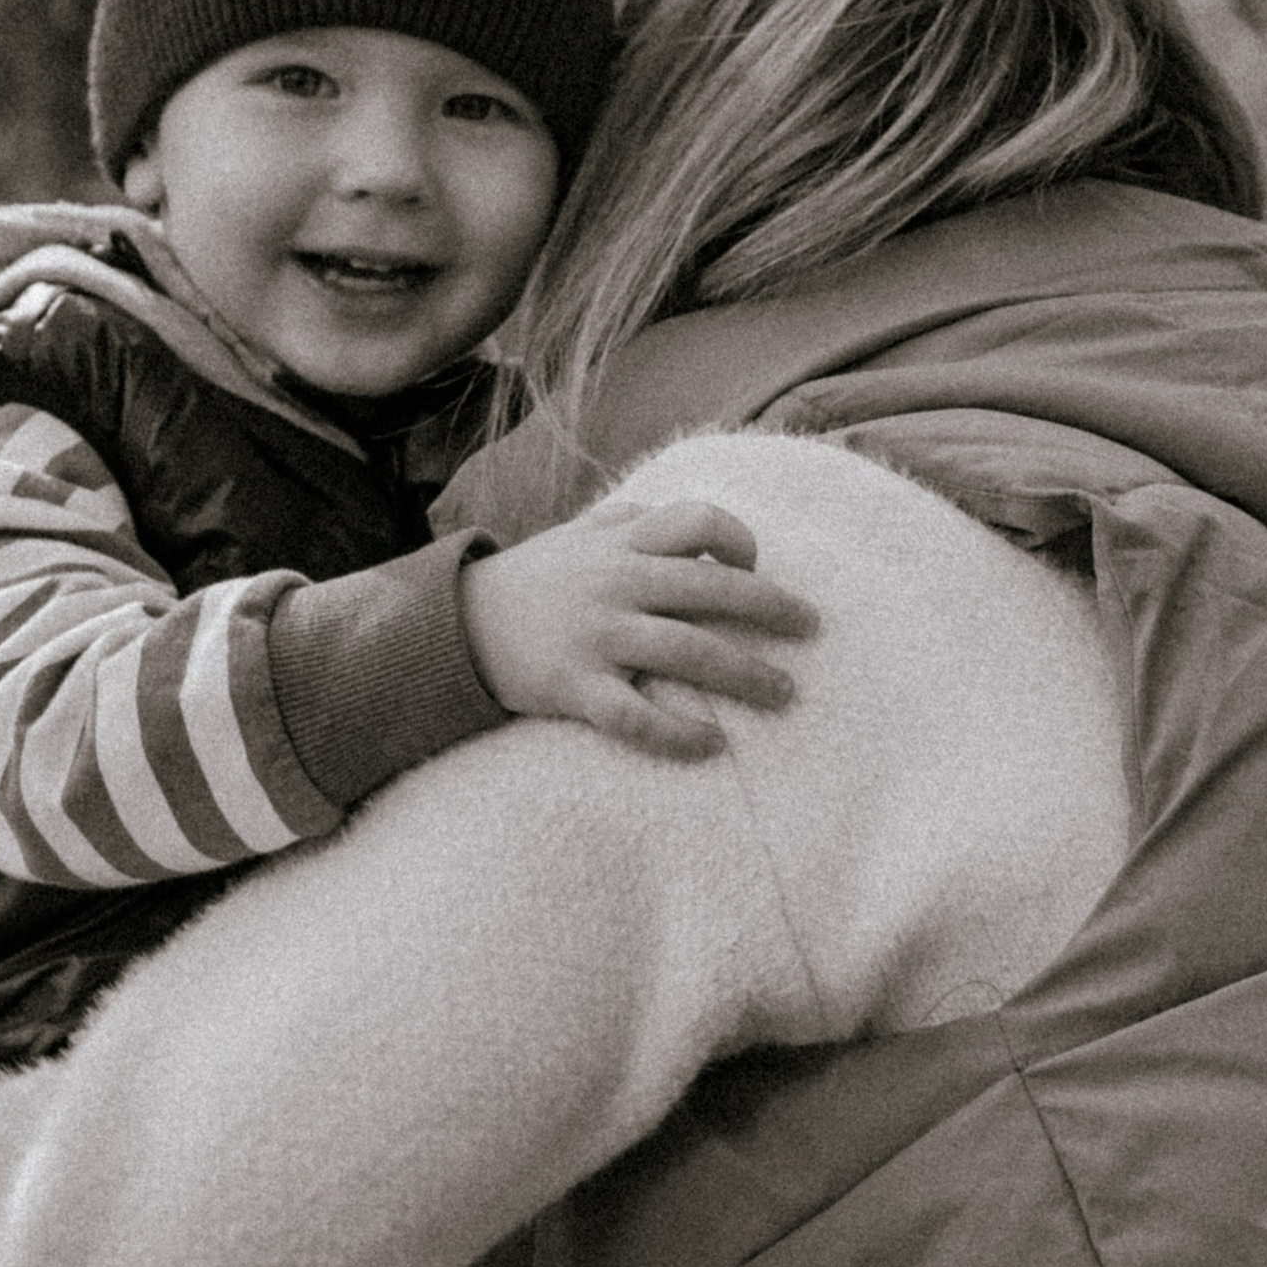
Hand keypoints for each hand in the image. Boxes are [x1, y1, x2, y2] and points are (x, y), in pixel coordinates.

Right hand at [458, 502, 818, 762]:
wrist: (454, 626)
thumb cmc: (530, 582)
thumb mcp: (576, 537)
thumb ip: (630, 524)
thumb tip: (688, 523)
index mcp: (619, 543)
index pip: (699, 522)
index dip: (740, 540)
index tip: (755, 566)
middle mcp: (615, 582)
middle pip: (714, 587)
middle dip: (773, 608)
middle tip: (813, 629)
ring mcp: (596, 635)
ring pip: (690, 651)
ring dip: (748, 675)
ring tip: (785, 694)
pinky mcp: (574, 686)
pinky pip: (636, 716)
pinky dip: (679, 734)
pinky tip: (711, 744)